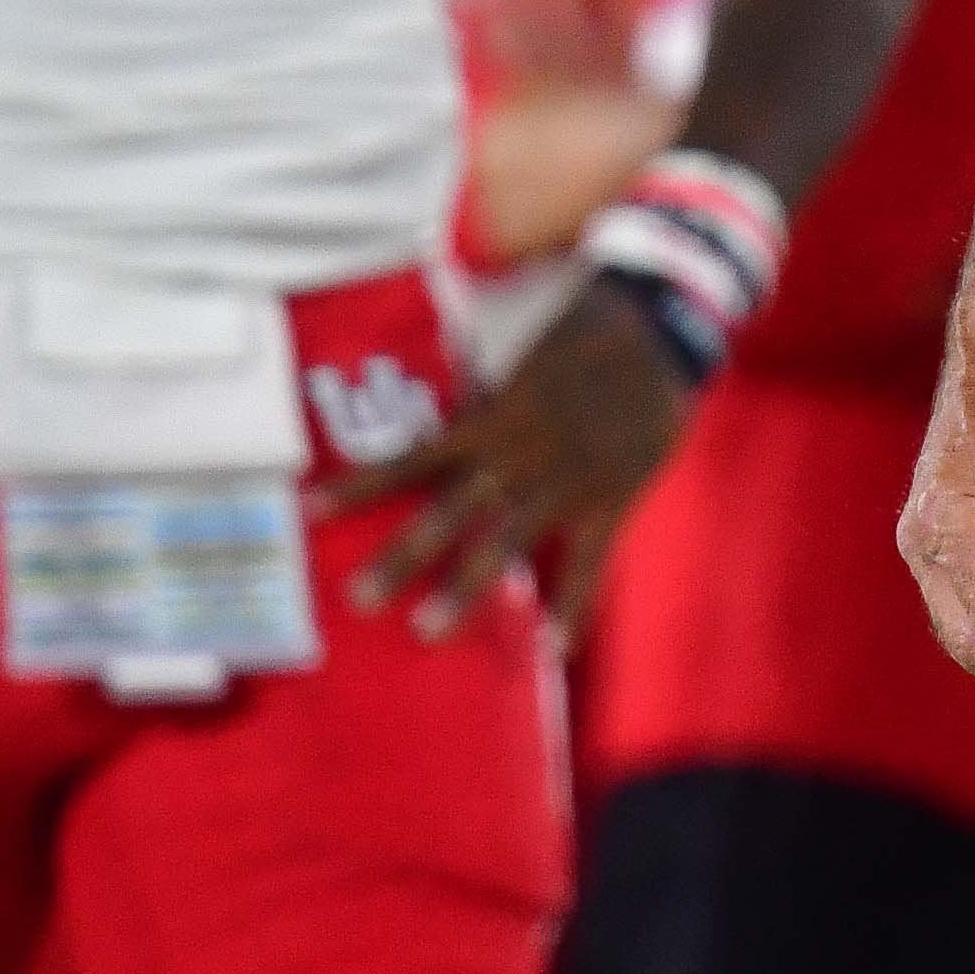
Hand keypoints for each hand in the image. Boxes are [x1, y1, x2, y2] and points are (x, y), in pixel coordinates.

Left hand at [319, 276, 684, 637]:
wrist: (662, 326)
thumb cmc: (590, 332)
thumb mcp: (527, 360)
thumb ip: (491, 401)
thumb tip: (452, 424)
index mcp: (495, 415)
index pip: (414, 457)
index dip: (363, 484)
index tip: (311, 509)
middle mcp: (520, 451)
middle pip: (449, 512)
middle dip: (402, 556)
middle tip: (358, 598)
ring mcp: (566, 478)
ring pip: (505, 542)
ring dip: (465, 588)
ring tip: (427, 630)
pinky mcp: (612, 496)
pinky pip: (588, 561)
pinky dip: (572, 606)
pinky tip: (551, 647)